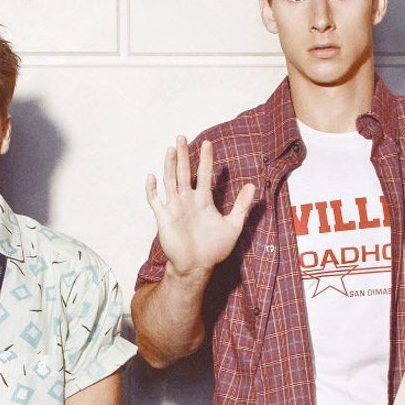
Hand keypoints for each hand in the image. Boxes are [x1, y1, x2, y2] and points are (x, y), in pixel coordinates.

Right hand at [144, 136, 256, 279]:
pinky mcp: (163, 218)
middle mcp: (188, 200)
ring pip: (170, 181)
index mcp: (203, 200)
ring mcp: (174, 208)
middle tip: (182, 137)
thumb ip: (242, 206)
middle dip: (184, 155)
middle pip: (184, 172)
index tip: (208, 143)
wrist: (197, 267)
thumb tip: (252, 185)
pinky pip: (155, 200)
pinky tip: (152, 177)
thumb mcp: (233, 226)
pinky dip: (152, 189)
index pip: (204, 174)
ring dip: (170, 165)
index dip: (206, 159)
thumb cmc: (214, 249)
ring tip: (171, 149)